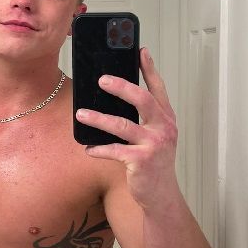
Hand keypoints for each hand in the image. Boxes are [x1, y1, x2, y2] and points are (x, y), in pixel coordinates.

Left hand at [75, 47, 178, 209]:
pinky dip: (99, 149)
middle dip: (121, 86)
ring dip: (98, 118)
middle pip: (142, 99)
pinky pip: (114, 150)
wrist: (162, 195)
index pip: (158, 88)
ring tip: (81, 114)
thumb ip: (144, 118)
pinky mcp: (141, 161)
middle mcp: (163, 128)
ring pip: (122, 125)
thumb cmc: (154, 163)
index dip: (149, 69)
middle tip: (101, 80)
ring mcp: (154, 144)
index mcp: (166, 118)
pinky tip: (88, 148)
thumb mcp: (156, 137)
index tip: (140, 51)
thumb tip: (116, 99)